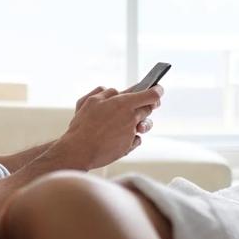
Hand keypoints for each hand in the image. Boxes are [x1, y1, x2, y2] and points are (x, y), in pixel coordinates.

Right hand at [49, 85, 163, 169]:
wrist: (79, 150)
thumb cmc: (82, 125)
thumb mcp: (89, 101)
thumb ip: (105, 93)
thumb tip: (115, 91)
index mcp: (123, 103)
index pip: (150, 94)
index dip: (157, 90)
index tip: (159, 89)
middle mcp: (131, 117)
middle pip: (148, 108)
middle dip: (147, 106)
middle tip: (138, 106)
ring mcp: (131, 132)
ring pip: (144, 124)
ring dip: (140, 122)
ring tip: (128, 123)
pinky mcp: (129, 146)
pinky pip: (136, 139)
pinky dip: (131, 137)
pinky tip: (118, 138)